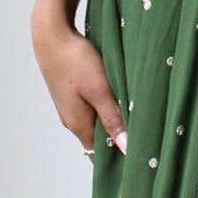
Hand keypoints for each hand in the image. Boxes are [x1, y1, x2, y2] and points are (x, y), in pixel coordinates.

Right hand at [33, 15, 126, 155]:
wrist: (51, 36)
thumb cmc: (75, 61)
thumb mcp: (99, 90)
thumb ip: (113, 119)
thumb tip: (126, 148)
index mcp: (79, 125)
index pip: (100, 156)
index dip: (119, 160)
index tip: (139, 160)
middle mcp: (73, 121)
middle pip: (99, 142)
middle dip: (119, 144)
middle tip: (146, 143)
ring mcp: (71, 108)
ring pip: (97, 125)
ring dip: (114, 125)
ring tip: (137, 123)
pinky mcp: (72, 95)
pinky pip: (93, 111)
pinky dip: (107, 112)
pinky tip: (119, 104)